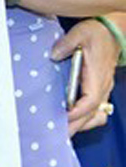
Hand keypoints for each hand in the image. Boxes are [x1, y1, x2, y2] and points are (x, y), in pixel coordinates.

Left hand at [54, 19, 119, 134]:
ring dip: (82, 124)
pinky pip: (97, 109)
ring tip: (65, 131)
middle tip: (60, 135)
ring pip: (96, 114)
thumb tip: (54, 56)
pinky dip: (87, 117)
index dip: (77, 111)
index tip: (63, 117)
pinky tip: (73, 119)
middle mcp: (102, 86)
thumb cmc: (96, 33)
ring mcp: (103, 88)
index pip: (89, 101)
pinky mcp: (100, 87)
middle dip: (76, 125)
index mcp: (97, 77)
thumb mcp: (79, 33)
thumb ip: (65, 45)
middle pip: (92, 114)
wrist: (114, 31)